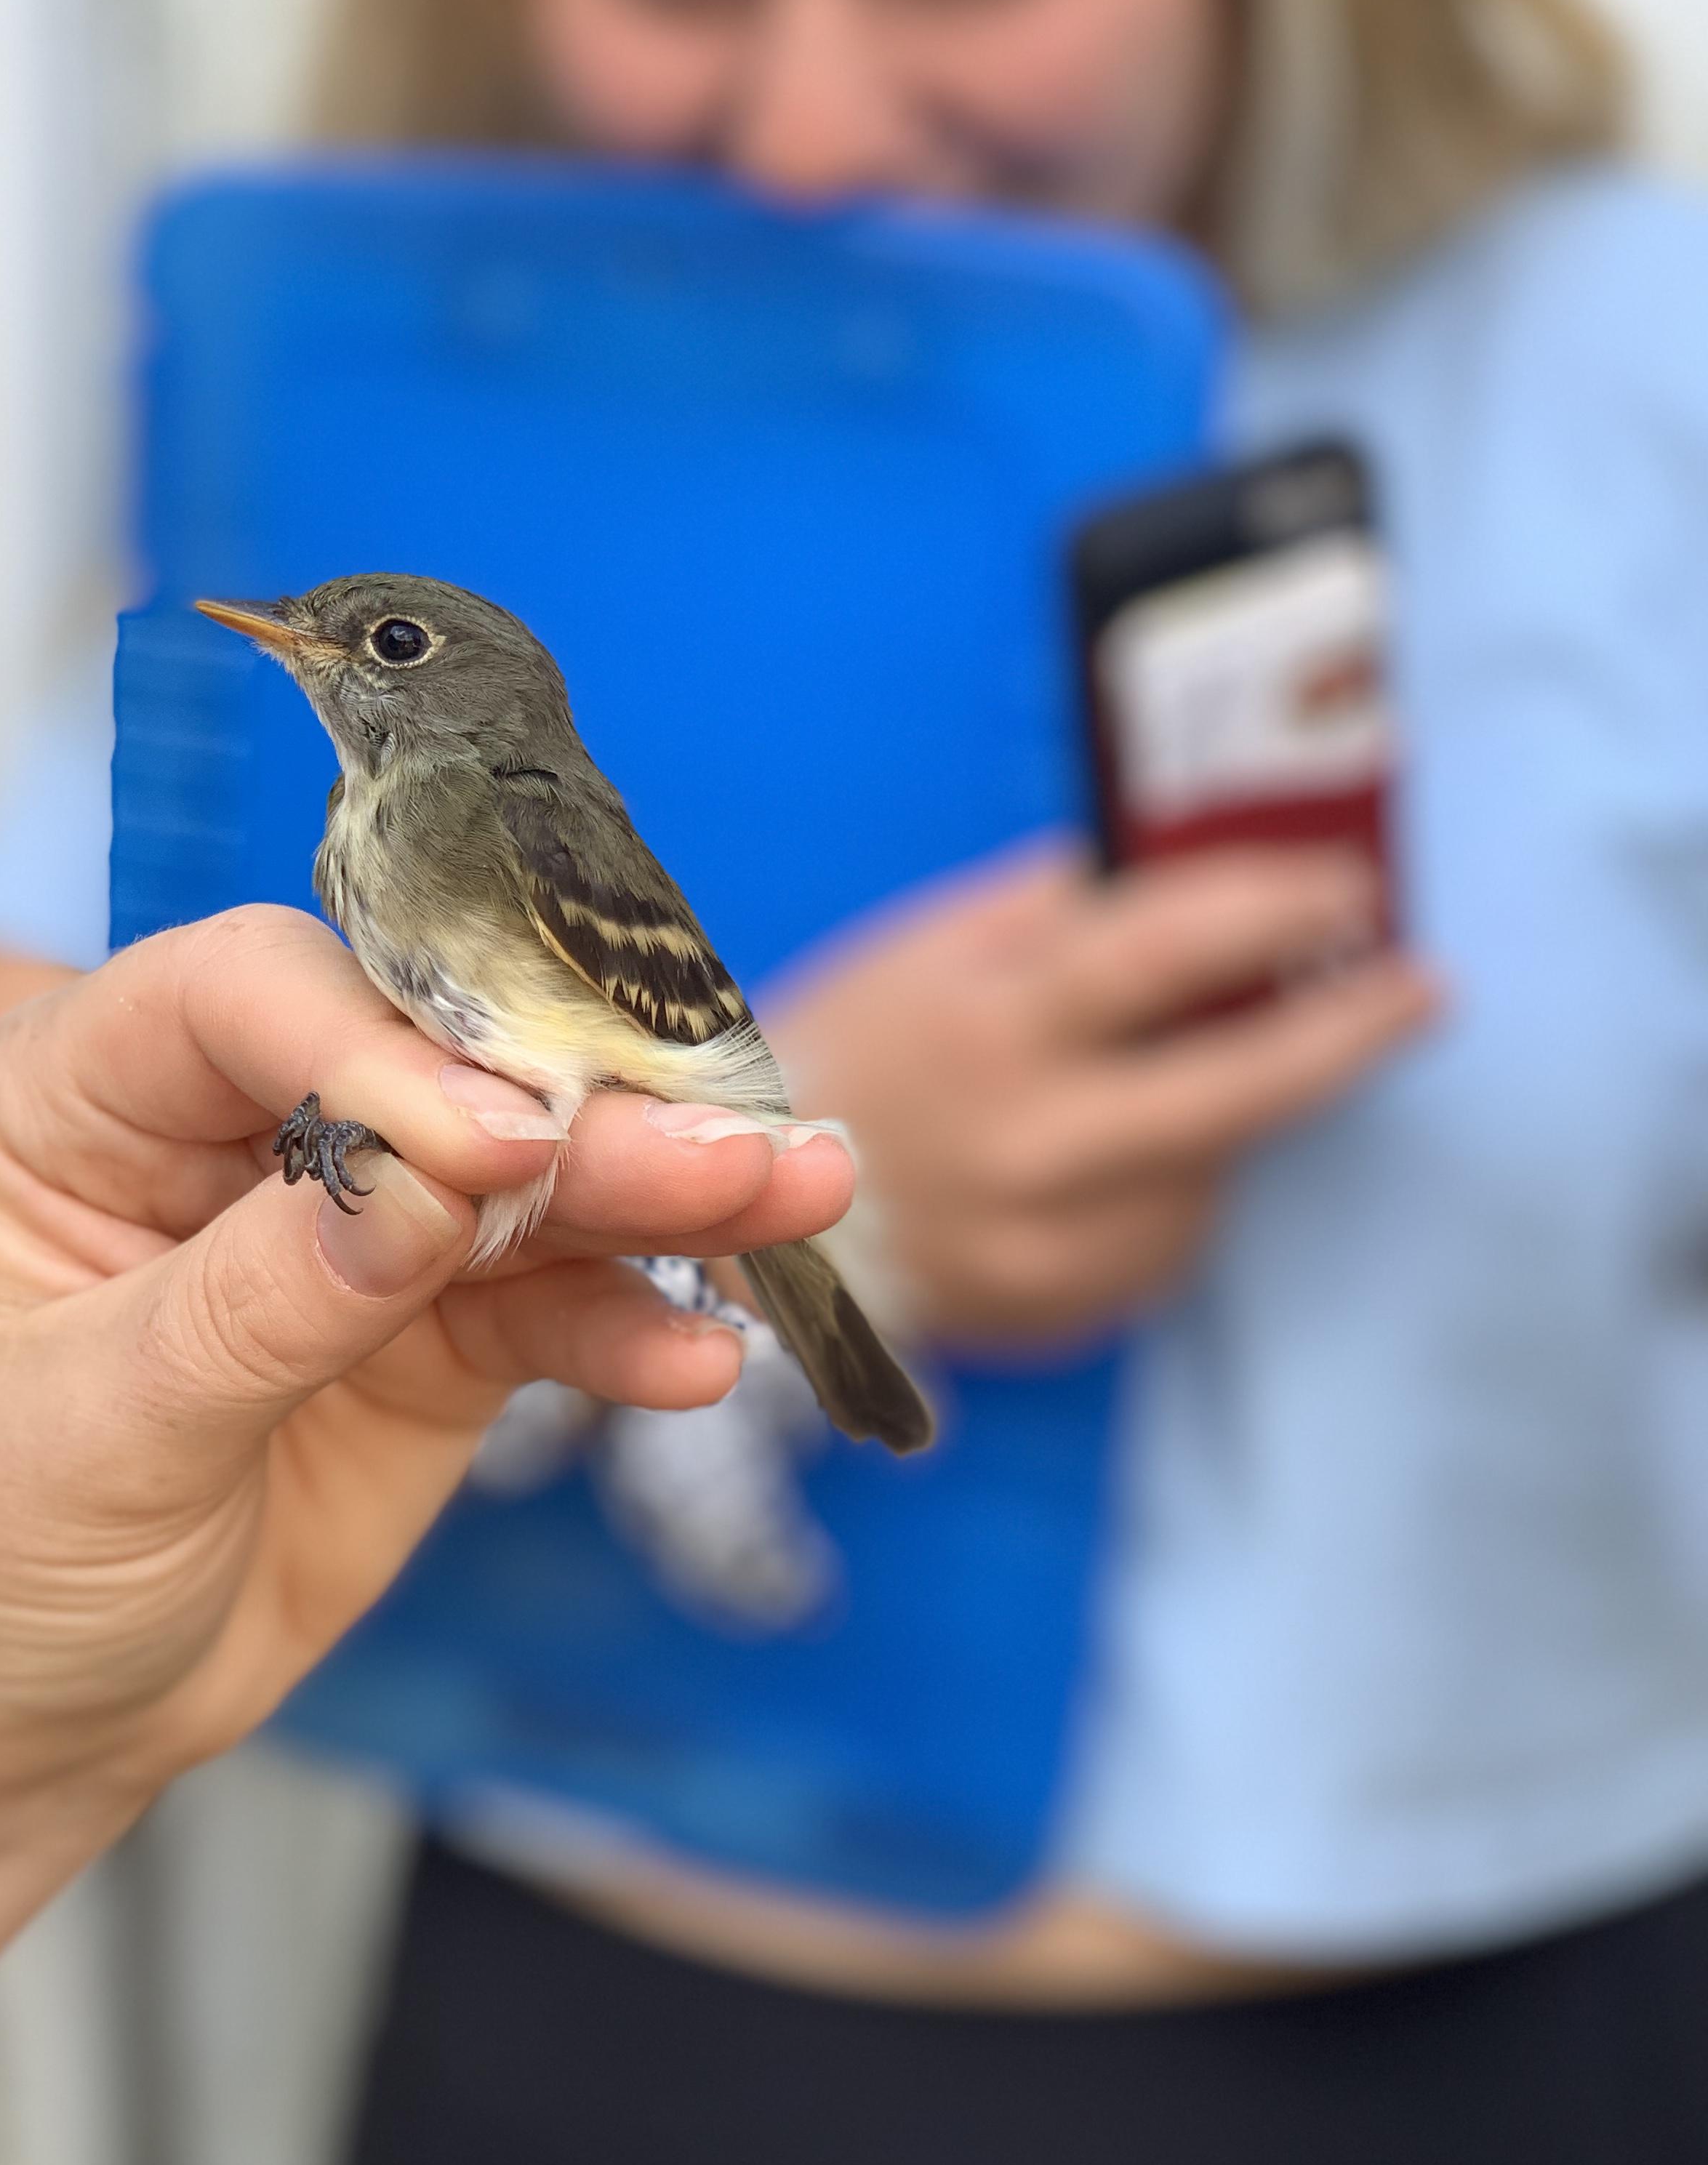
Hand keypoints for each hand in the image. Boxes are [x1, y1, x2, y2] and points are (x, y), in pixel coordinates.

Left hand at [0, 905, 852, 1806]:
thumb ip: (271, 1293)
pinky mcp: (425, 1344)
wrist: (3, 1728)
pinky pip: (546, 1316)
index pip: (258, 998)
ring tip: (796, 1202)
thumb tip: (439, 1177)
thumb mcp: (99, 1427)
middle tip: (737, 1144)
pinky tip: (701, 1361)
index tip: (510, 1141)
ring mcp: (346, 1236)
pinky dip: (625, 1334)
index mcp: (87, 1096)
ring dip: (656, 1202)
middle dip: (583, 1112)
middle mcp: (228, 1132)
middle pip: (431, 1071)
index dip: (392, 1050)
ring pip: (521, 1185)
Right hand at [765, 843, 1438, 1348]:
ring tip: (1154, 1083)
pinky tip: (1100, 1166)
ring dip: (1227, 1112)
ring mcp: (1046, 1242)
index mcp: (986, 1027)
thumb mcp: (924, 951)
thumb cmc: (849, 1057)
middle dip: (1346, 1030)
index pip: (1169, 950)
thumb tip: (1189, 855)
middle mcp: (1024, 1144)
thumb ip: (1055, 907)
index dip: (1276, 911)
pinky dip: (1166, 1186)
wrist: (744, 1223)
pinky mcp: (1059, 1309)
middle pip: (1240, 1086)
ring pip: (1213, 1167)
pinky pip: (1169, 1235)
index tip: (1350, 892)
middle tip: (1421, 990)